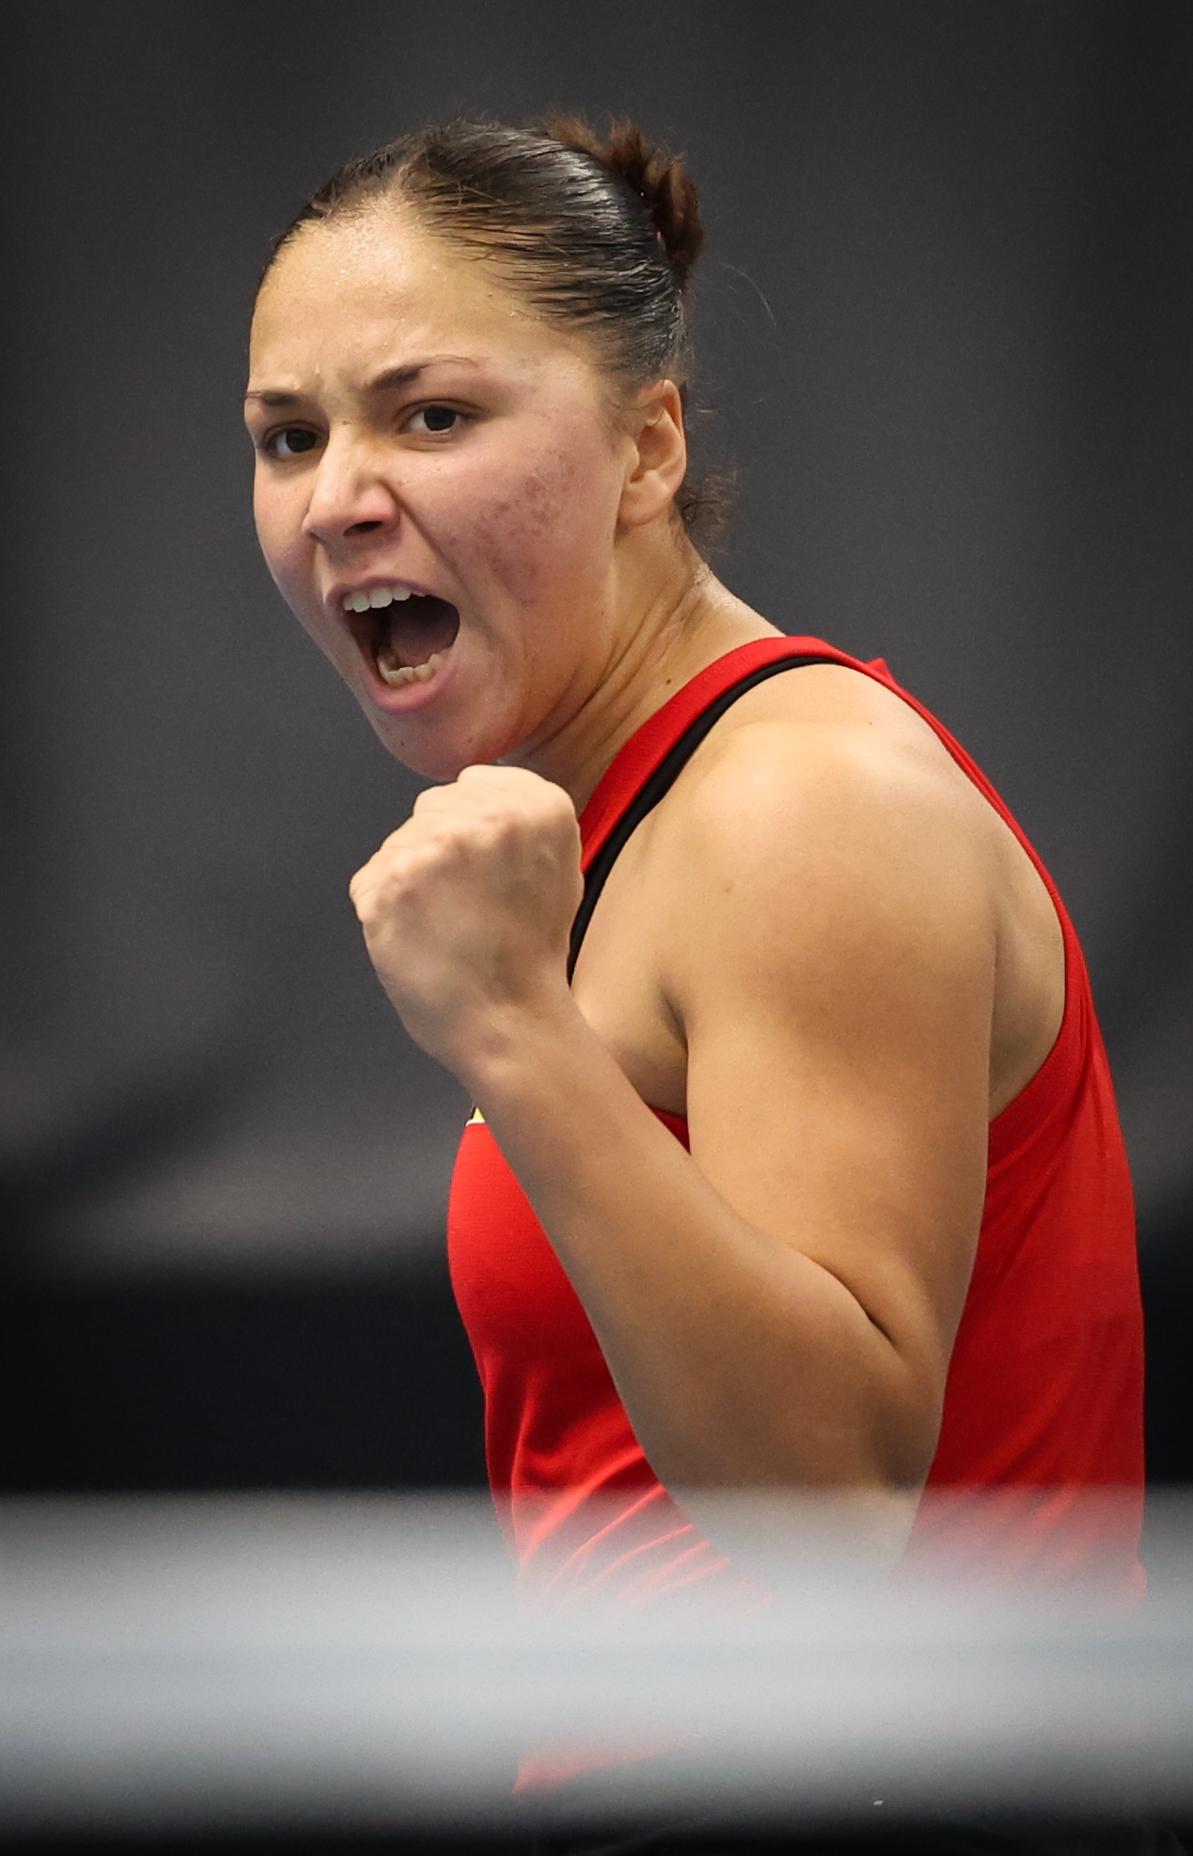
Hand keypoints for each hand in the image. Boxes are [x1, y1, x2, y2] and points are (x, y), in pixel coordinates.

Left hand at [348, 764, 584, 1080]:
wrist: (510, 1022)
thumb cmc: (532, 954)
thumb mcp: (561, 866)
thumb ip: (523, 816)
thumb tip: (471, 787)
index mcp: (537, 806)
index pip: (474, 783)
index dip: (476, 828)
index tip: (489, 868)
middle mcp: (483, 817)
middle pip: (432, 808)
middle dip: (442, 849)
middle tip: (470, 904)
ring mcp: (429, 849)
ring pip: (400, 843)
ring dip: (412, 879)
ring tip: (446, 924)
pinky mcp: (385, 885)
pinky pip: (371, 880)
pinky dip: (386, 909)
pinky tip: (420, 937)